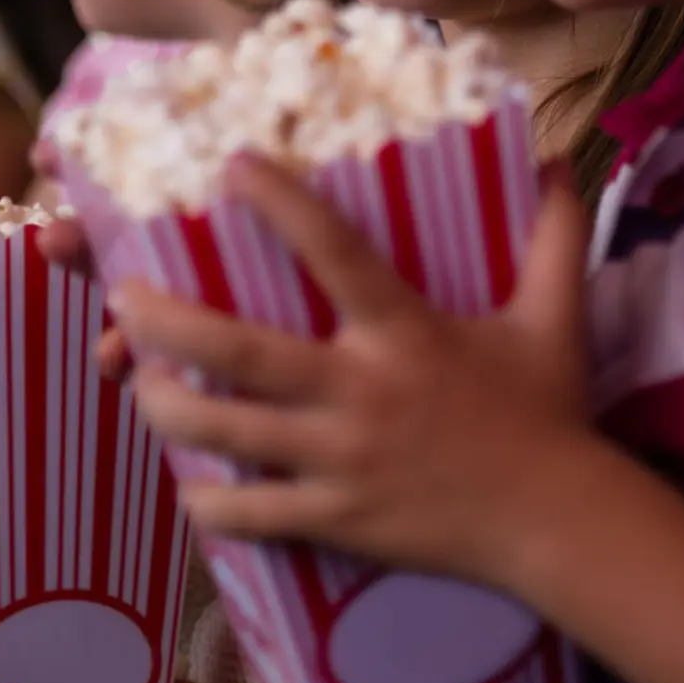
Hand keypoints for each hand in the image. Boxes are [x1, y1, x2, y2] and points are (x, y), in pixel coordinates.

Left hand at [110, 152, 593, 586]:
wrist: (561, 525)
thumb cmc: (547, 413)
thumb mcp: (555, 316)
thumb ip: (553, 236)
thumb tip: (562, 158)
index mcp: (404, 332)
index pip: (335, 253)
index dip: (280, 206)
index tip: (231, 165)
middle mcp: (361, 392)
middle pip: (240, 354)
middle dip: (168, 323)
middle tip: (121, 295)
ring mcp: (341, 461)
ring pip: (226, 433)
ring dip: (166, 404)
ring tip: (134, 377)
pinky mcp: (336, 518)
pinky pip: (252, 514)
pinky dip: (208, 501)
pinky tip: (185, 481)